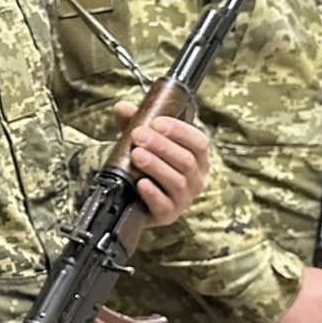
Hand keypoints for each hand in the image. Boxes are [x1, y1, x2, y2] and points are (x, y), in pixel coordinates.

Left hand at [112, 101, 209, 225]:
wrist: (133, 195)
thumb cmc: (145, 162)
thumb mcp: (141, 139)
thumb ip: (134, 121)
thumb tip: (122, 107)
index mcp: (197, 157)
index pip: (199, 142)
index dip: (179, 131)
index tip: (156, 122)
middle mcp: (196, 179)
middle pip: (186, 160)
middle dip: (161, 146)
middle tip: (138, 135)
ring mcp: (184, 199)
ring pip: (177, 182)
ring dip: (156, 166)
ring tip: (136, 154)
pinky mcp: (168, 215)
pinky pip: (164, 206)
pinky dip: (153, 194)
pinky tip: (141, 183)